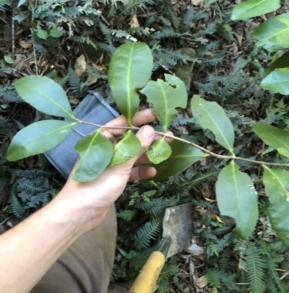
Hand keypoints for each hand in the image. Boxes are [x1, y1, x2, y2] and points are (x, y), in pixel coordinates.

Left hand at [56, 109, 165, 231]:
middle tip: (167, 135)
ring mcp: (110, 164)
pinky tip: (152, 172)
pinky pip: (129, 171)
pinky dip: (140, 171)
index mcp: (101, 140)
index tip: (155, 114)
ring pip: (132, 155)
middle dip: (148, 138)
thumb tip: (150, 129)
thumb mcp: (119, 165)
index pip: (122, 124)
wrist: (80, 214)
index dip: (139, 118)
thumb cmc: (96, 185)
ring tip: (165, 151)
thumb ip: (135, 147)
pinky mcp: (114, 178)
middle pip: (130, 140)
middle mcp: (106, 149)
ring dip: (147, 154)